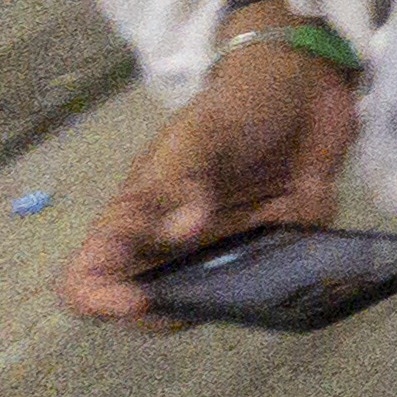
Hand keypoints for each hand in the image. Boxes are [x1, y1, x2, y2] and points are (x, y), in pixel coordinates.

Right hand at [63, 41, 356, 326]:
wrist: (305, 85)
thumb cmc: (235, 105)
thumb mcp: (199, 133)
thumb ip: (180, 180)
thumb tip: (179, 233)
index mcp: (139, 218)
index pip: (91, 274)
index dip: (98, 300)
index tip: (137, 301)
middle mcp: (177, 245)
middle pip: (155, 306)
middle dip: (178, 311)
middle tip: (212, 295)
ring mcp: (228, 249)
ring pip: (221, 302)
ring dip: (240, 297)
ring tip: (263, 269)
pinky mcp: (277, 245)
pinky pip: (281, 279)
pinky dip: (293, 273)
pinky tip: (303, 253)